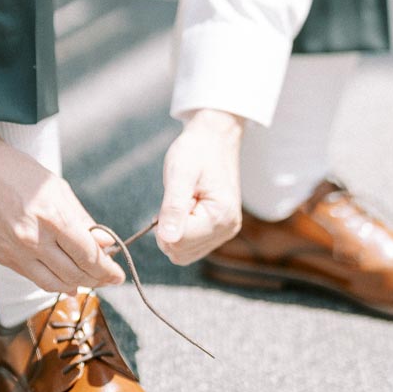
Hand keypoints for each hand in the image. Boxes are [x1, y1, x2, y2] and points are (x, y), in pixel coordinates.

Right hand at [0, 109, 124, 292]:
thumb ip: (81, 218)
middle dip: (97, 279)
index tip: (118, 274)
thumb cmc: (15, 170)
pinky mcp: (0, 256)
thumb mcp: (55, 186)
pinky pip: (32, 278)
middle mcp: (33, 239)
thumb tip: (105, 243)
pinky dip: (52, 282)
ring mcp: (14, 251)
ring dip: (76, 285)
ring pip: (54, 284)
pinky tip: (62, 278)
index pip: (89, 256)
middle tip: (107, 277)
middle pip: (74, 274)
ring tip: (87, 280)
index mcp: (52, 216)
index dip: (108, 269)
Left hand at [156, 109, 243, 265]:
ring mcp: (224, 232)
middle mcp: (227, 229)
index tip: (173, 198)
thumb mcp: (180, 173)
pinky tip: (186, 207)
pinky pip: (190, 247)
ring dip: (175, 229)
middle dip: (170, 228)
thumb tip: (167, 239)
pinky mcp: (218, 231)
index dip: (165, 224)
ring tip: (184, 200)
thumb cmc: (197, 151)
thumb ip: (174, 207)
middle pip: (180, 252)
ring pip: (183, 253)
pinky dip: (181, 230)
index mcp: (221, 216)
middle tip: (178, 197)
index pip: (179, 242)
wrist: (214, 139)